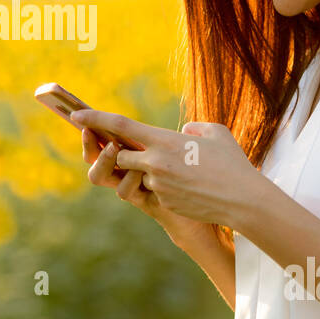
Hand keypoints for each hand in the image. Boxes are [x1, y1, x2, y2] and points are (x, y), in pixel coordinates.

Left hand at [73, 109, 275, 228]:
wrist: (242, 200)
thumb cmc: (232, 163)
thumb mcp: (215, 133)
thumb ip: (193, 128)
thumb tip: (181, 132)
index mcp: (163, 140)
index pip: (119, 125)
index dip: (94, 118)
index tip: (76, 116)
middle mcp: (154, 162)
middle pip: (121, 155)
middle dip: (126, 153)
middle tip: (141, 150)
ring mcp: (157, 184)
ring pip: (141, 175)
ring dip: (153, 172)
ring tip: (184, 172)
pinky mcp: (163, 202)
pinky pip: (155, 191)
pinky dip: (167, 187)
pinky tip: (191, 188)